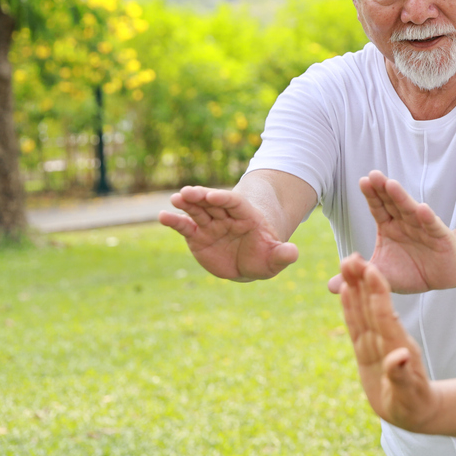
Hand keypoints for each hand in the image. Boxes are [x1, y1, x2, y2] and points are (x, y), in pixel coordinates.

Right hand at [159, 186, 298, 280]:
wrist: (248, 263)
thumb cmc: (264, 257)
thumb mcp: (275, 259)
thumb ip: (283, 255)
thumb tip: (293, 252)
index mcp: (247, 217)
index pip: (235, 203)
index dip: (224, 198)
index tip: (213, 195)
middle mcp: (227, 217)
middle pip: (213, 203)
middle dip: (201, 197)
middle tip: (188, 192)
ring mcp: (211, 225)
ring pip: (198, 211)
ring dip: (186, 204)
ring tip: (175, 199)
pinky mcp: (197, 236)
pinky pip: (185, 227)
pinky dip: (174, 221)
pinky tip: (163, 216)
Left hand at [327, 171, 455, 293]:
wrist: (443, 276)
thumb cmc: (411, 271)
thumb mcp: (382, 275)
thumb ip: (360, 275)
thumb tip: (330, 286)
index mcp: (389, 227)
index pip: (378, 208)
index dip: (372, 195)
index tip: (363, 181)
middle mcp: (405, 223)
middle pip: (393, 203)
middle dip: (384, 189)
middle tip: (374, 174)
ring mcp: (423, 228)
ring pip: (411, 211)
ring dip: (402, 198)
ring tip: (392, 185)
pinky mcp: (441, 238)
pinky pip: (433, 227)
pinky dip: (427, 218)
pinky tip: (422, 209)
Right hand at [339, 253, 441, 431]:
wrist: (415, 410)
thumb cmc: (414, 404)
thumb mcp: (410, 393)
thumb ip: (402, 375)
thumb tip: (399, 357)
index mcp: (397, 347)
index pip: (385, 315)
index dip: (378, 293)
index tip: (373, 268)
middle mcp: (386, 340)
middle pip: (371, 306)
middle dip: (363, 282)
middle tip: (352, 256)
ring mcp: (376, 343)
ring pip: (363, 311)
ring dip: (355, 288)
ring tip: (347, 264)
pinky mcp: (366, 350)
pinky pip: (356, 325)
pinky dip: (350, 308)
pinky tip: (346, 290)